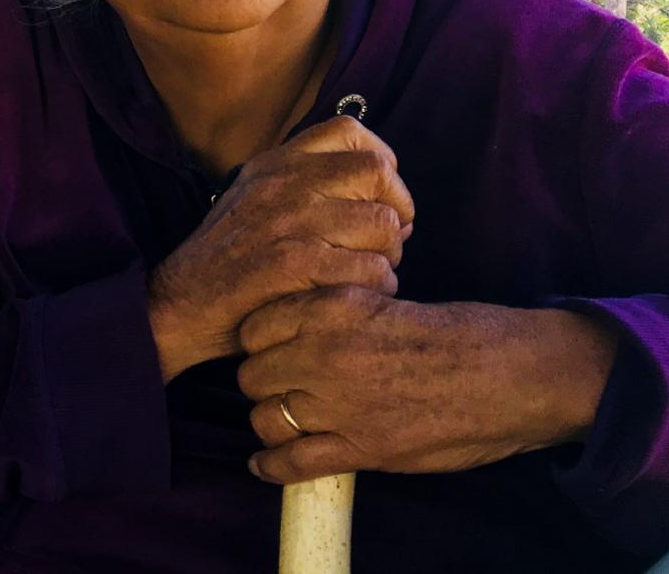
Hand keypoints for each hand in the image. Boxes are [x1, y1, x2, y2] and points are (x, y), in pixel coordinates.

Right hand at [147, 117, 413, 381]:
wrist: (179, 305)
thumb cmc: (226, 261)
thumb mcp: (253, 200)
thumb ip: (301, 183)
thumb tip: (377, 188)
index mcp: (274, 163)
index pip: (349, 132)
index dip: (382, 163)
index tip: (377, 198)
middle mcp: (282, 182)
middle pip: (378, 173)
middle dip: (397, 210)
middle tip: (385, 243)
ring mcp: (288, 220)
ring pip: (383, 226)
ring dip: (388, 257)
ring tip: (365, 275)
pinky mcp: (293, 263)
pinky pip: (371, 270)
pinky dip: (374, 290)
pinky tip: (351, 298)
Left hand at [237, 288, 618, 483]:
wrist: (513, 375)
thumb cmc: (461, 334)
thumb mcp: (383, 299)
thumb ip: (335, 316)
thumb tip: (297, 331)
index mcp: (331, 308)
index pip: (254, 328)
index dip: (259, 341)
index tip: (272, 349)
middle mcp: (324, 353)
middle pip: (253, 374)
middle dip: (264, 381)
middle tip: (284, 386)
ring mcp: (339, 403)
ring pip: (265, 418)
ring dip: (271, 422)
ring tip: (284, 423)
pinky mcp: (362, 448)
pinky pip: (293, 462)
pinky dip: (273, 467)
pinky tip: (266, 465)